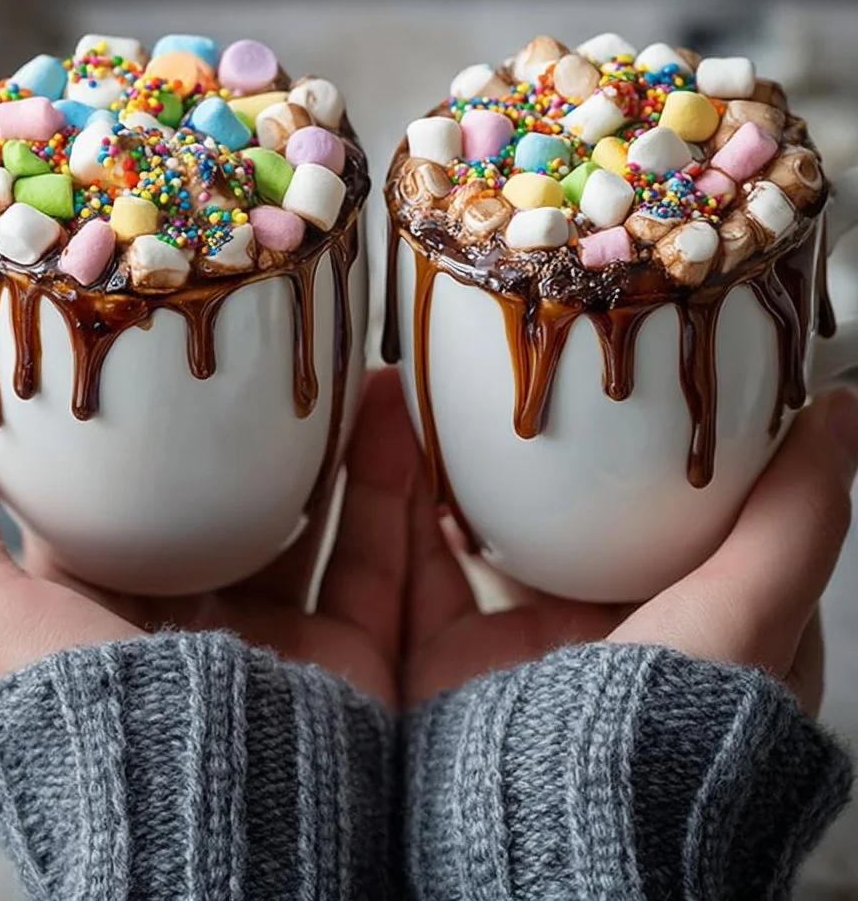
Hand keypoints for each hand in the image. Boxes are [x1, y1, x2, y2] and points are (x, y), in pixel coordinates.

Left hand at [0, 372, 418, 707]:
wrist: (201, 823)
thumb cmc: (79, 728)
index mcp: (105, 615)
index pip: (125, 501)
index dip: (144, 429)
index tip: (165, 360)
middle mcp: (190, 625)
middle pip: (230, 502)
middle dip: (253, 431)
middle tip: (270, 355)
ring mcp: (274, 638)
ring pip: (312, 516)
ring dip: (333, 442)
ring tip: (342, 366)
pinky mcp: (347, 652)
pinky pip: (377, 550)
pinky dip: (389, 479)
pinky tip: (389, 411)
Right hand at [404, 382, 856, 714]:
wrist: (548, 830)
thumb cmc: (665, 736)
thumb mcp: (752, 614)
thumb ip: (794, 520)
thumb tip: (840, 416)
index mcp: (688, 633)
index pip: (685, 522)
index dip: (671, 453)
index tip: (651, 384)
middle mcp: (604, 640)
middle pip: (575, 519)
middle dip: (554, 453)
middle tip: (541, 380)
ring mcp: (520, 649)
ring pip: (486, 532)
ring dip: (465, 465)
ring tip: (461, 399)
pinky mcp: (445, 658)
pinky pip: (409, 560)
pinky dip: (395, 496)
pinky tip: (398, 437)